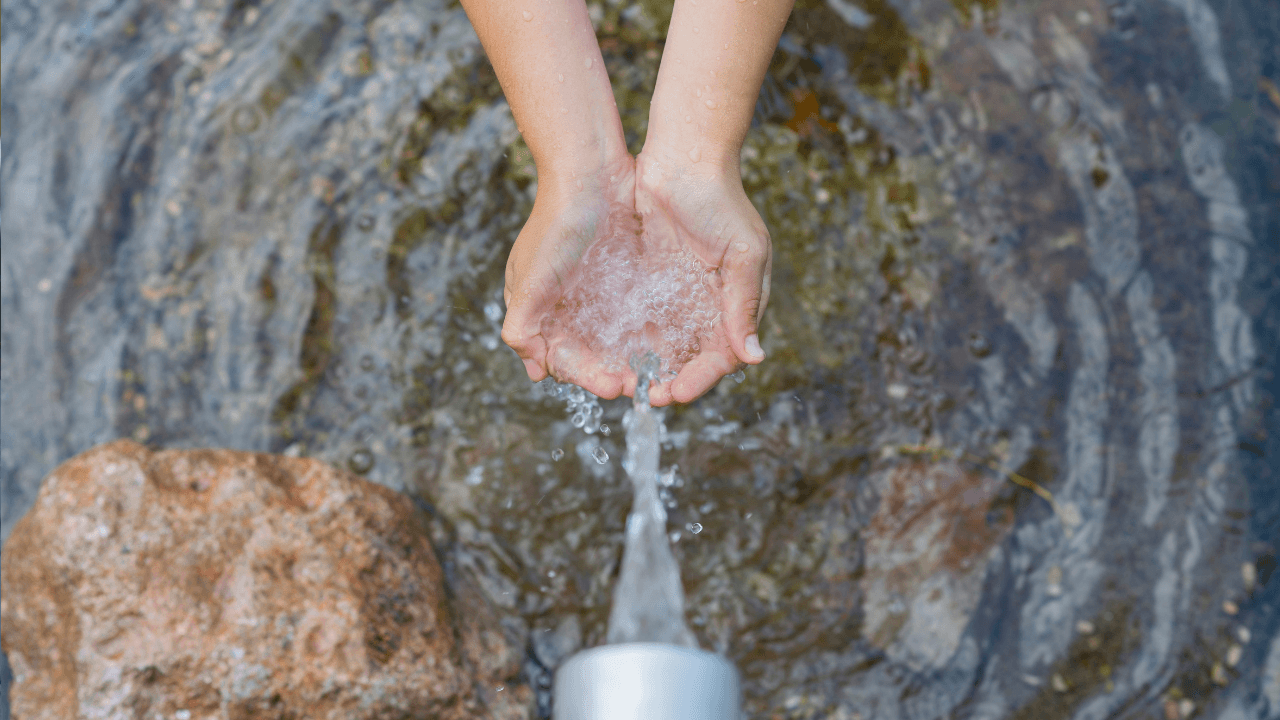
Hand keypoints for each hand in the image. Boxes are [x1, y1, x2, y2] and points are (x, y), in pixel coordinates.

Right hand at [502, 155, 638, 399]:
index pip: (563, 360)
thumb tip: (534, 371)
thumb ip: (522, 325)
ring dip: (633, 360)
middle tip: (641, 386)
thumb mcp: (529, 278)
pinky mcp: (625, 278)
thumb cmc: (554, 223)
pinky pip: (636, 316)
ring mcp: (597, 293)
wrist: (588, 170)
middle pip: (591, 356)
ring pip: (615, 341)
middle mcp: (567, 307)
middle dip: (613, 374)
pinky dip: (647, 335)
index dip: (587, 377)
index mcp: (539, 312)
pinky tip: (667, 345)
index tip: (613, 387)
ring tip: (658, 373)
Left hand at [632, 148, 771, 405]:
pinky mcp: (649, 284)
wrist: (683, 158)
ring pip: (663, 347)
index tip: (674, 393)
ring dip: (647, 368)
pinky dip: (628, 341)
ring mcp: (677, 297)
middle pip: (690, 360)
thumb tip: (754, 357)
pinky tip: (611, 354)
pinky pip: (638, 322)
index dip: (699, 379)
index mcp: (736, 305)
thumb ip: (744, 304)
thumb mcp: (742, 252)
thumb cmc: (722, 201)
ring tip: (625, 382)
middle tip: (645, 395)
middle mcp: (707, 308)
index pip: (721, 357)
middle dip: (669, 381)